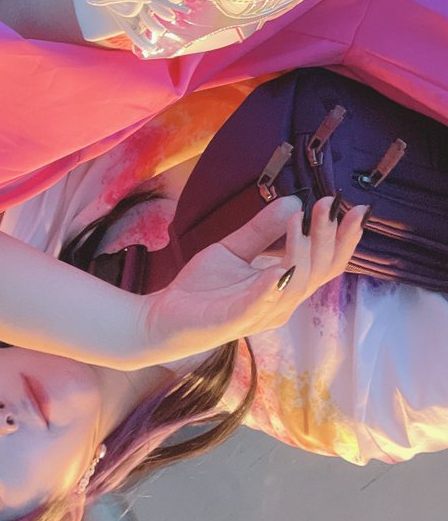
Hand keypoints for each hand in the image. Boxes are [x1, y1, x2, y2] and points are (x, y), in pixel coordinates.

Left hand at [139, 195, 366, 362]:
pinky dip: (274, 285)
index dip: (344, 238)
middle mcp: (282, 301)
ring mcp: (263, 312)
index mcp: (285, 285)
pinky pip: (263, 303)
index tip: (355, 208)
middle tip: (330, 205)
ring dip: (304, 251)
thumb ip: (262, 229)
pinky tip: (281, 267)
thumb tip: (294, 202)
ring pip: (298, 283)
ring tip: (303, 221)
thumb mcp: (235, 249)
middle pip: (321, 271)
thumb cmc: (203, 289)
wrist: (164, 316)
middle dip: (330, 237)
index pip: (326, 263)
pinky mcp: (238, 319)